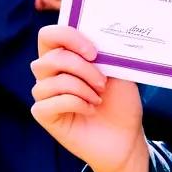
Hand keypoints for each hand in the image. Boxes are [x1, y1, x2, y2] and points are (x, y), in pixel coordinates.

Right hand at [31, 24, 144, 171]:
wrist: (126, 136)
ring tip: (99, 98)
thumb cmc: (121, 101)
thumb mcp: (118, 70)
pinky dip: (75, 104)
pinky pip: (48, 104)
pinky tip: (90, 109)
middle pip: (49, 58)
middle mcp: (51, 73)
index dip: (68, 37)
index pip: (49, 35)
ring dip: (80, 88)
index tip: (94, 52)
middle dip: (81, 68)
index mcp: (67, 56)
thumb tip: (95, 35)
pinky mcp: (44, 115)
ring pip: (47, 82)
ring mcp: (46, 95)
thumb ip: (103, 51)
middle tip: (103, 82)